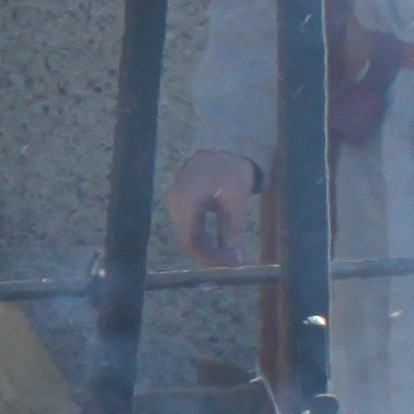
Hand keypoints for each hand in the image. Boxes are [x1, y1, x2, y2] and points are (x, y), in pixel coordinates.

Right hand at [166, 148, 264, 267]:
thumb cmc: (231, 167)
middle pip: (189, 241)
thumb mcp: (234, 201)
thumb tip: (237, 262)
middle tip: (233, 271)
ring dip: (210, 251)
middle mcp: (176, 204)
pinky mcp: (187, 202)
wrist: (228, 142)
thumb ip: (232, 232)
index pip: (190, 241)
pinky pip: (194, 228)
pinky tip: (223, 247)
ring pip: (191, 237)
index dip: (210, 259)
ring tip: (231, 262)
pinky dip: (208, 240)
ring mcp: (180, 203)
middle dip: (211, 259)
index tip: (231, 268)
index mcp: (184, 202)